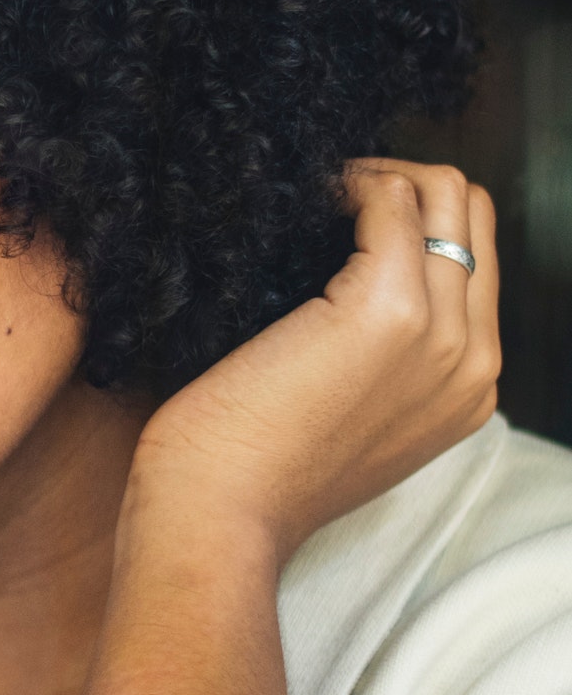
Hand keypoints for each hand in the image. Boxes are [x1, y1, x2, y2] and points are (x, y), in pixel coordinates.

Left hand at [129, 161, 500, 563]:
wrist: (219, 519)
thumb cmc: (250, 472)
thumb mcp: (342, 418)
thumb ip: (376, 361)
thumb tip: (343, 281)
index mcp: (469, 389)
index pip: (474, 260)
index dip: (414, 220)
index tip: (345, 214)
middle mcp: (473, 361)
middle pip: (472, 216)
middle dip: (405, 182)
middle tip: (331, 191)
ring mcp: (439, 334)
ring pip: (444, 194)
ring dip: (376, 174)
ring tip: (315, 191)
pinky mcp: (388, 310)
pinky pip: (391, 200)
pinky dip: (347, 182)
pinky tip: (300, 201)